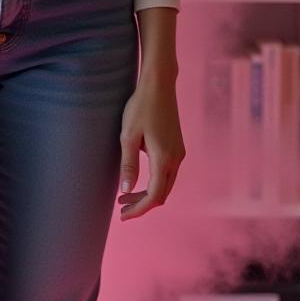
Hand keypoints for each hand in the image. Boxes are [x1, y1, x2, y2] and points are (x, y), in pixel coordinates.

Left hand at [118, 70, 183, 217]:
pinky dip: (154, 182)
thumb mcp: (128, 136)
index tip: (123, 216)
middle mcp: (175, 158)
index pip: (154, 196)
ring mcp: (179, 153)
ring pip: (165, 185)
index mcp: (163, 158)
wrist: (159, 85)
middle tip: (121, 209)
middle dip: (142, 205)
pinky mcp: (177, 147)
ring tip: (125, 197)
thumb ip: (128, 164)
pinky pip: (167, 173)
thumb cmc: (141, 107)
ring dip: (147, 194)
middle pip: (162, 194)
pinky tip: (138, 179)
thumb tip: (126, 190)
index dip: (139, 209)